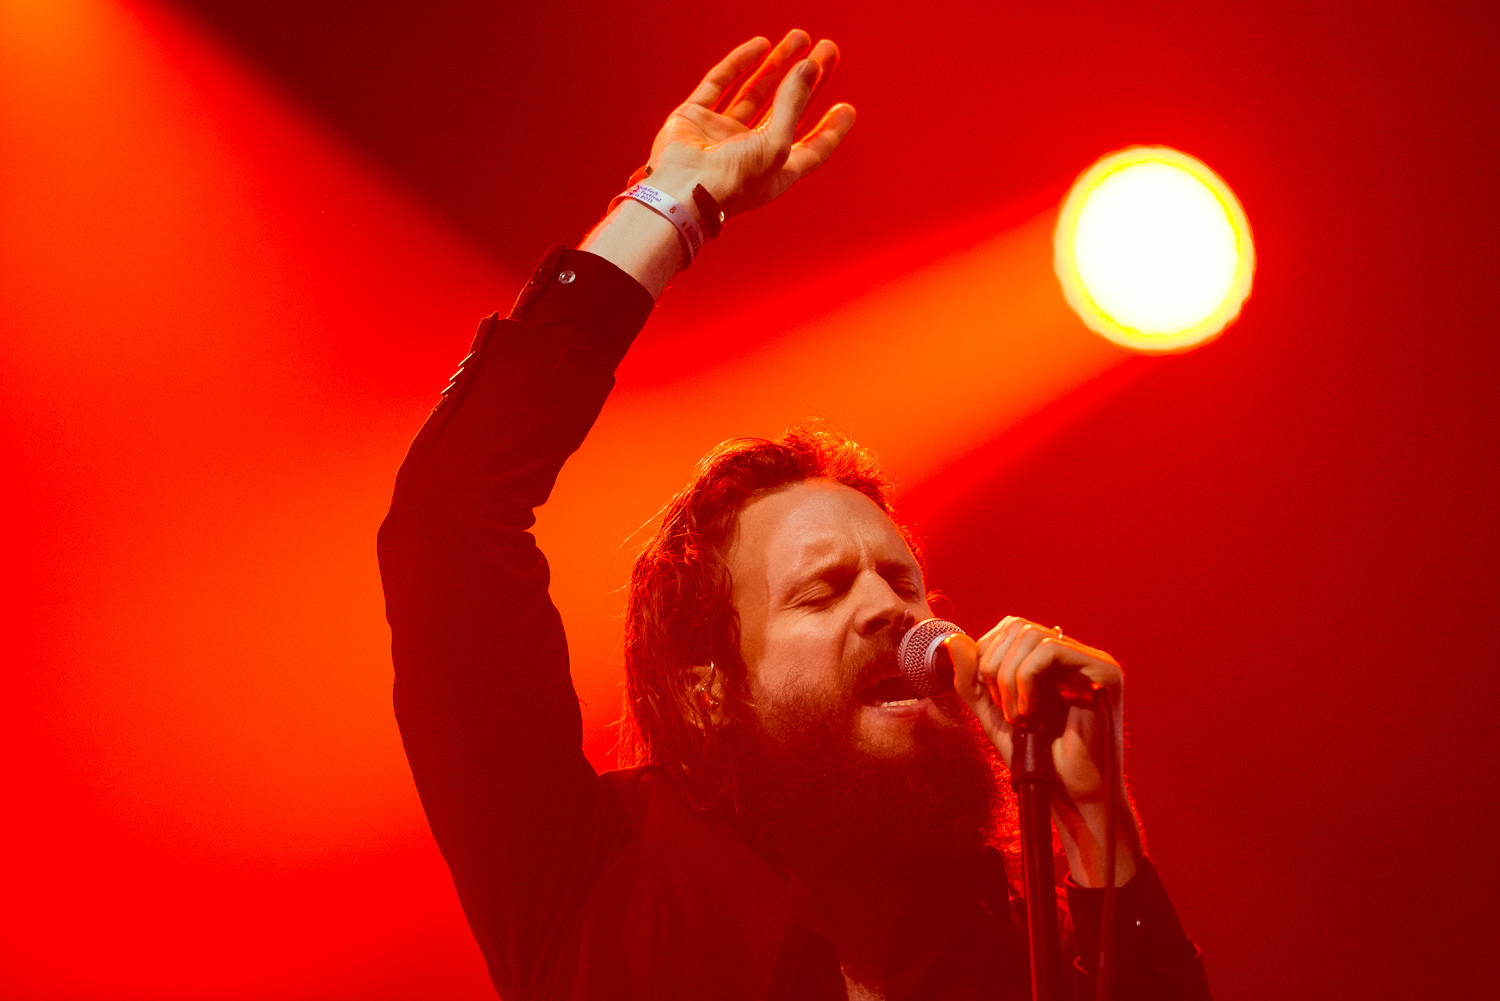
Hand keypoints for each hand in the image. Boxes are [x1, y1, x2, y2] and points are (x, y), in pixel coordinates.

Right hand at [645, 31, 855, 215]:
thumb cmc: (735, 181)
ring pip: (756, 92)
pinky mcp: (695, 118)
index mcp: (774, 171)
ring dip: (778, 65)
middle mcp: (749, 152)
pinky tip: (761, 46)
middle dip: (807, 80)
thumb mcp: (777, 144)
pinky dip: (739, 64)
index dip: (830, 130)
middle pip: (787, 109)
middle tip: (828, 50)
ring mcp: (721, 134)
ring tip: (800, 37)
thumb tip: (809, 65)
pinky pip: (720, 84)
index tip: (847, 109)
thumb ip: (793, 104)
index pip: (810, 149)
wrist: (682, 192)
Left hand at [952, 616, 1141, 886]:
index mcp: (1054, 661)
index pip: (1011, 629)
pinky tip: (1031, 713)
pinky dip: (1027, 679)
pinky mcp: (1105, 673)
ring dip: (1009, 677)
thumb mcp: (992, 713)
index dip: (988, 657)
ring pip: (1031, 636)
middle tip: (1002, 710)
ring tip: (1017, 716)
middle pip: (1018, 627)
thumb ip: (971, 679)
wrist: (1069, 796)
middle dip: (995, 667)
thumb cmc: (1036, 759)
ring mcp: (1093, 662)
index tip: (991, 701)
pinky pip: (1051, 650)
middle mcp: (1076, 655)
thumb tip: (952, 638)